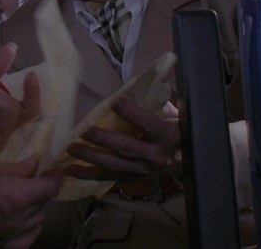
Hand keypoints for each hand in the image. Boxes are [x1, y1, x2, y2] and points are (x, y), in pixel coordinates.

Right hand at [0, 156, 61, 247]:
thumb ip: (19, 168)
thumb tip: (38, 163)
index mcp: (17, 196)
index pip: (50, 187)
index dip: (55, 176)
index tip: (55, 169)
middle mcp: (17, 220)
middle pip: (44, 205)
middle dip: (42, 190)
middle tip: (34, 179)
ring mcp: (8, 237)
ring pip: (36, 223)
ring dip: (35, 210)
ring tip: (24, 198)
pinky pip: (24, 241)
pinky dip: (28, 231)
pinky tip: (21, 222)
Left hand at [63, 96, 181, 180]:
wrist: (189, 159)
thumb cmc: (177, 127)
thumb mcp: (174, 111)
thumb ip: (157, 100)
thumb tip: (139, 83)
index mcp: (168, 135)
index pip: (149, 124)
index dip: (132, 113)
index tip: (116, 101)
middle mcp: (156, 156)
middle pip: (126, 148)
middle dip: (104, 140)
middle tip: (84, 131)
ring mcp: (143, 170)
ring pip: (114, 165)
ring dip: (91, 157)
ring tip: (71, 149)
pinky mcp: (133, 178)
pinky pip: (109, 178)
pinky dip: (89, 175)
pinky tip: (71, 170)